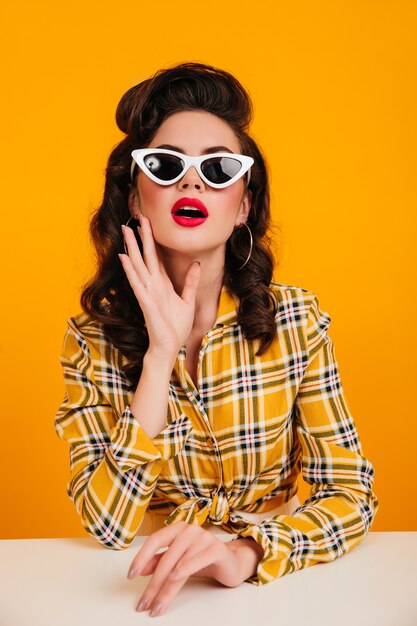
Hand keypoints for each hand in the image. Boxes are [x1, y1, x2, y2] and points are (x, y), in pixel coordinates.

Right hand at [119, 216, 200, 361]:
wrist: (169, 347)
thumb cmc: (176, 327)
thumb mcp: (188, 301)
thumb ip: (190, 282)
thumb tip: (196, 264)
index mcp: (163, 284)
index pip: (155, 258)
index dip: (151, 241)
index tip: (147, 224)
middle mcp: (153, 285)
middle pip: (145, 256)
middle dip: (140, 237)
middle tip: (135, 218)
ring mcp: (148, 292)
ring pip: (138, 265)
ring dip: (132, 247)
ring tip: (126, 230)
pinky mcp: (146, 302)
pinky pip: (137, 283)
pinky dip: (130, 270)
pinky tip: (124, 257)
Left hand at [127, 522, 262, 616]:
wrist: (231, 562)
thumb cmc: (201, 559)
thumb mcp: (178, 560)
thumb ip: (159, 560)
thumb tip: (140, 568)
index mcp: (178, 528)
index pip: (155, 540)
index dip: (141, 557)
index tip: (130, 575)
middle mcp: (190, 529)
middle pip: (166, 558)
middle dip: (153, 584)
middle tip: (144, 603)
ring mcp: (204, 537)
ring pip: (178, 565)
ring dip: (165, 589)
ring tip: (157, 605)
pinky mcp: (216, 549)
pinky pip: (195, 561)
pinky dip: (183, 570)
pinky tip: (173, 580)